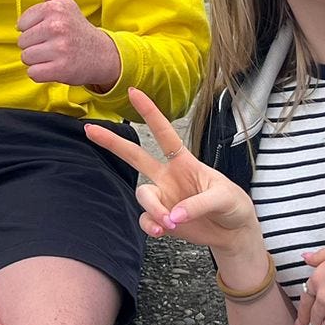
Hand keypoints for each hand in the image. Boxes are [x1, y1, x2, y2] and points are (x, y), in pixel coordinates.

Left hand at [16, 0, 119, 88]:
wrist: (101, 54)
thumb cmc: (77, 27)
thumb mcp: (64, 3)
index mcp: (55, 8)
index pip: (21, 24)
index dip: (32, 30)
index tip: (49, 31)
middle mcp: (57, 26)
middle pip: (22, 42)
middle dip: (34, 46)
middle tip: (53, 45)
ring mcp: (59, 48)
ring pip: (26, 58)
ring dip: (37, 60)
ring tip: (54, 55)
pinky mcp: (61, 68)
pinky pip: (33, 73)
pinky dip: (41, 73)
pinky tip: (55, 67)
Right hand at [86, 88, 259, 254]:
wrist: (234, 232)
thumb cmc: (233, 204)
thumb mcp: (224, 198)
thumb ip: (198, 204)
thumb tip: (172, 216)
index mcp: (185, 162)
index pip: (164, 133)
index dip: (150, 113)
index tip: (133, 92)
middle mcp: (169, 176)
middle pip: (135, 156)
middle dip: (112, 143)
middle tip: (90, 129)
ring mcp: (164, 197)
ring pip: (142, 195)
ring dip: (152, 209)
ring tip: (170, 222)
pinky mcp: (162, 219)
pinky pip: (146, 220)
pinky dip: (151, 226)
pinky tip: (162, 231)